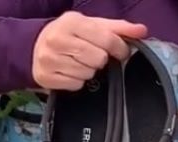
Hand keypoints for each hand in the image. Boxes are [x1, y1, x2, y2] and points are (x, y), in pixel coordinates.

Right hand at [32, 11, 146, 90]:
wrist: (35, 45)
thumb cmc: (70, 34)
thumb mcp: (92, 25)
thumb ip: (118, 28)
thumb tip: (142, 30)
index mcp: (71, 22)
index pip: (105, 38)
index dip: (119, 47)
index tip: (121, 51)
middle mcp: (56, 40)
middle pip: (97, 59)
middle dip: (100, 59)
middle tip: (93, 56)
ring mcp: (48, 60)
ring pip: (86, 74)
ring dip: (89, 70)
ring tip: (80, 62)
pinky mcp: (45, 77)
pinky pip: (75, 85)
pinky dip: (77, 81)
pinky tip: (71, 71)